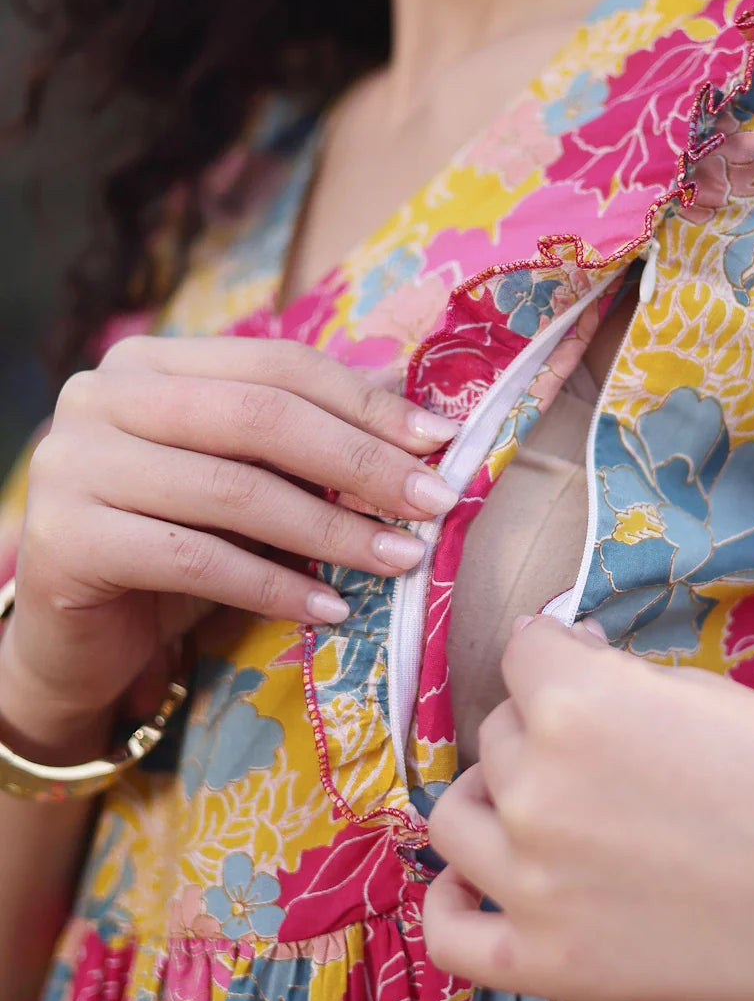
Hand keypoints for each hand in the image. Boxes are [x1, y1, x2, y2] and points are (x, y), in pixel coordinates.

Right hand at [1, 335, 459, 736]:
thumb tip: (417, 412)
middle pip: (260, 417)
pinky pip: (197, 560)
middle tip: (434, 503)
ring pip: (234, 490)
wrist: (78, 639)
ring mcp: (74, 464)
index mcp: (148, 361)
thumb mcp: (244, 481)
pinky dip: (275, 587)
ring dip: (333, 532)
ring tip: (401, 561)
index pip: (275, 366)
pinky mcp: (65, 540)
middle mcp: (100, 397)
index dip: (364, 402)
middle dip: (361, 462)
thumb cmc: (174, 546)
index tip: (440, 442)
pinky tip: (331, 609)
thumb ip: (307, 439)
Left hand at [423, 617, 753, 1000]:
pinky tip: (473, 885)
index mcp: (572, 703)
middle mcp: (534, 786)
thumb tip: (562, 669)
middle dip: (542, 730)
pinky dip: (449, 905)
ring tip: (552, 808)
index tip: (585, 668)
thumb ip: (612, 684)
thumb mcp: (700, 692)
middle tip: (611, 759)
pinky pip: (449, 933)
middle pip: (497, 733)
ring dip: (498, 800)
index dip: (560, 656)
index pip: (522, 651)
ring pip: (459, 816)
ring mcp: (530, 881)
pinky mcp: (548, 961)